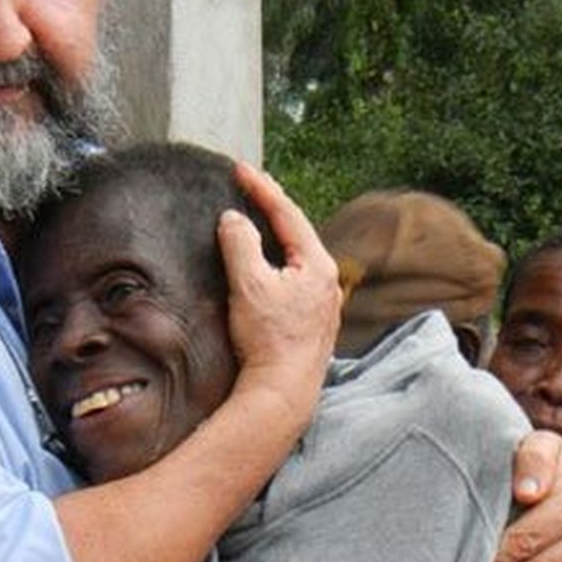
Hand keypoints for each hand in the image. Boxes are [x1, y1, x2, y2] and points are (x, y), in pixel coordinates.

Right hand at [220, 163, 340, 422]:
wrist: (283, 392)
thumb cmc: (269, 339)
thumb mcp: (249, 284)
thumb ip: (240, 244)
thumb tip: (233, 219)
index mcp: (318, 265)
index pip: (287, 213)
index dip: (261, 189)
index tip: (239, 169)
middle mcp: (328, 282)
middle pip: (298, 233)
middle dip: (273, 208)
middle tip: (251, 186)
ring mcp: (323, 304)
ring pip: (298, 258)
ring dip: (277, 236)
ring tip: (258, 219)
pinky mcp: (312, 323)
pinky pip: (296, 279)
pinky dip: (279, 263)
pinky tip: (268, 267)